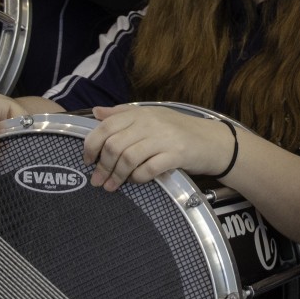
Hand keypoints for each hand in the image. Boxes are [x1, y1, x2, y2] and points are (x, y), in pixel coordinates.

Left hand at [82, 105, 236, 191]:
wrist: (212, 141)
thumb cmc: (178, 130)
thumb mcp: (150, 116)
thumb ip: (122, 114)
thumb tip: (96, 112)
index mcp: (140, 113)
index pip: (107, 126)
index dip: (91, 145)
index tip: (87, 160)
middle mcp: (150, 123)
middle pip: (115, 145)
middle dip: (102, 166)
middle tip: (97, 181)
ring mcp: (164, 138)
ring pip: (128, 158)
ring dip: (117, 176)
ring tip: (111, 187)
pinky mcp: (176, 154)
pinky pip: (149, 169)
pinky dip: (138, 178)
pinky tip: (136, 181)